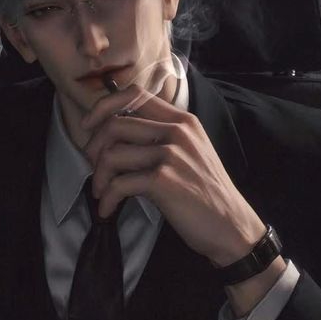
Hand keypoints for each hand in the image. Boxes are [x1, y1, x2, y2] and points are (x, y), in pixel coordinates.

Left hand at [82, 83, 266, 265]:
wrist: (231, 226)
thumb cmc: (205, 192)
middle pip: (114, 124)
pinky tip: (108, 210)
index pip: (135, 93)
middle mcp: (177, 132)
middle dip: (93, 148)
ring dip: (98, 177)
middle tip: (94, 169)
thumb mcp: (190, 152)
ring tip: (101, 193)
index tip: (89, 126)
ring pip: (112, 154)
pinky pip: (118, 184)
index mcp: (182, 120)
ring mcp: (171, 155)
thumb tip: (115, 134)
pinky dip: (107, 199)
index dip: (104, 105)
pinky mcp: (164, 181)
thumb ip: (161, 136)